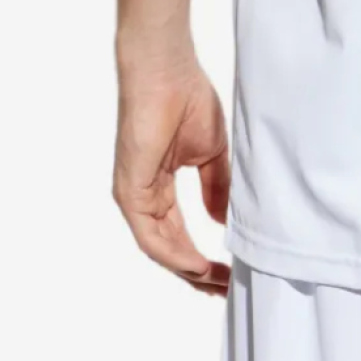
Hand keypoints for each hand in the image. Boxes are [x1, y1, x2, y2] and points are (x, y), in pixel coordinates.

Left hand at [113, 50, 231, 295]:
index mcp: (158, 188)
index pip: (179, 235)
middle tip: (227, 290)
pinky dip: (174, 255)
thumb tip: (223, 221)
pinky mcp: (129, 190)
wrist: (166, 70)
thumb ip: (216, 188)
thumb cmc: (186, 98)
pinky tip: (196, 266)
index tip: (230, 273)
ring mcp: (134, 195)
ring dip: (188, 272)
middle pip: (169, 250)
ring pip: (159, 249)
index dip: (203, 259)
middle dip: (198, 274)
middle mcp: (143, 197)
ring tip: (218, 285)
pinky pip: (150, 235)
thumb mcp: (211, 153)